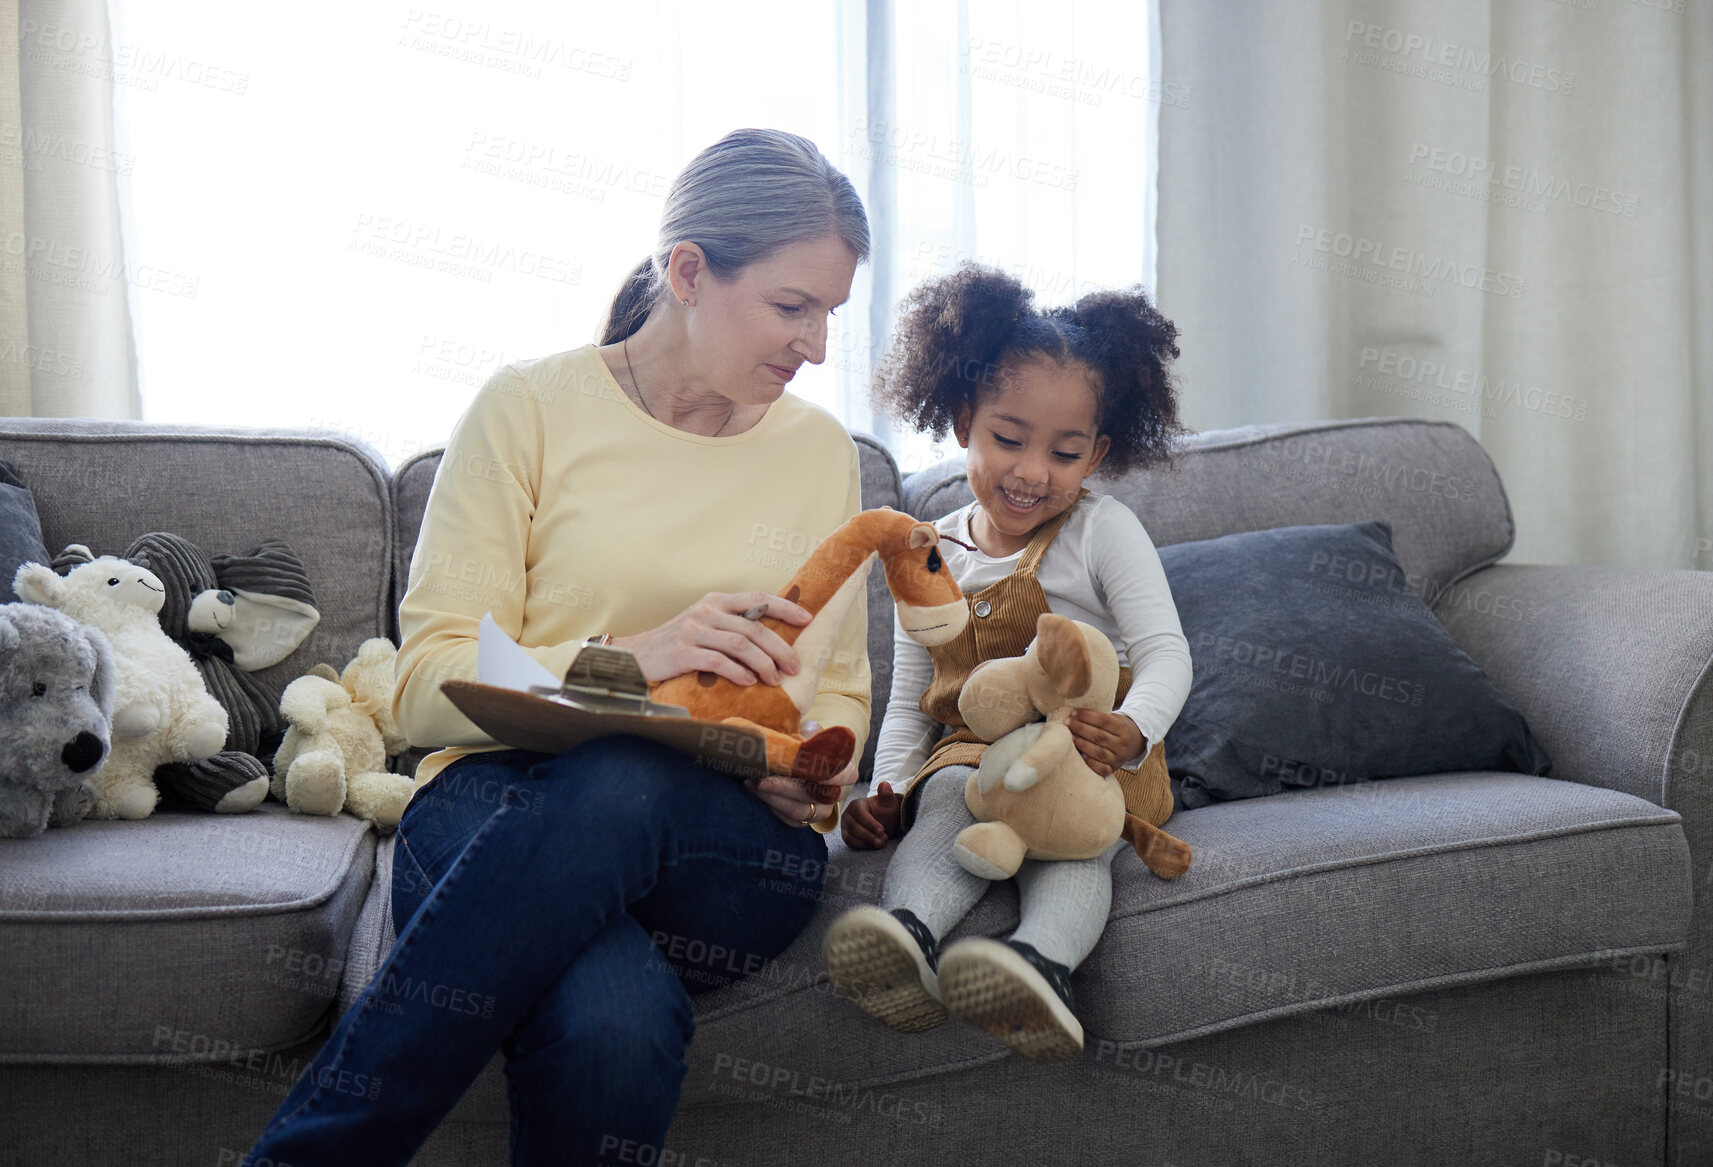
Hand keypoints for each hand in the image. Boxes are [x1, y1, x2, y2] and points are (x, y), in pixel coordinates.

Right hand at [612, 591, 811, 686]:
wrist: (635, 655)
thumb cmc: (678, 644)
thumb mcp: (704, 625)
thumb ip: (732, 626)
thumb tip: (772, 642)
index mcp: (716, 601)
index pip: (757, 598)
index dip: (785, 607)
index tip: (807, 619)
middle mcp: (706, 610)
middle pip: (754, 627)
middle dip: (780, 648)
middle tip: (795, 667)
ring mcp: (693, 630)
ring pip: (740, 644)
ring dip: (763, 664)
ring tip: (775, 680)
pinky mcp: (682, 652)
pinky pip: (717, 661)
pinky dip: (737, 672)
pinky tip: (748, 683)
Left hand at [743, 720, 857, 827]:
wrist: (794, 764)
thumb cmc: (803, 746)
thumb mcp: (808, 734)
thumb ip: (810, 732)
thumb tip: (809, 729)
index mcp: (844, 772)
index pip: (844, 775)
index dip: (824, 770)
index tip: (798, 763)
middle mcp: (834, 794)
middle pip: (812, 793)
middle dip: (784, 786)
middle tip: (762, 776)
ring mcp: (820, 811)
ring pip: (797, 810)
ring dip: (772, 797)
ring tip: (752, 782)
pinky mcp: (803, 821)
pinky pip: (787, 819)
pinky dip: (769, 805)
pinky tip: (754, 789)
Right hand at [841, 781, 901, 848]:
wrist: (883, 822)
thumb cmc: (885, 811)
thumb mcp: (889, 803)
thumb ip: (887, 794)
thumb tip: (885, 784)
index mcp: (856, 804)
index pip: (859, 813)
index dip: (870, 822)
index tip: (882, 830)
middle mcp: (848, 815)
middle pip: (854, 826)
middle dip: (869, 835)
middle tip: (883, 840)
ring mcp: (845, 826)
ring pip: (851, 836)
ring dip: (866, 842)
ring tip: (881, 843)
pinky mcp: (847, 836)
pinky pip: (851, 843)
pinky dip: (862, 846)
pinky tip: (873, 846)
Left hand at [1068, 710, 1144, 776]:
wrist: (1133, 743)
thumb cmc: (1115, 728)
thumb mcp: (1114, 719)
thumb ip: (1098, 717)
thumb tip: (1074, 714)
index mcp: (1123, 728)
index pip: (1104, 720)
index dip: (1087, 716)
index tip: (1073, 713)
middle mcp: (1123, 744)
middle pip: (1099, 736)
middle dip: (1081, 729)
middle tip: (1067, 723)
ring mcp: (1119, 758)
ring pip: (1099, 752)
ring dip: (1082, 744)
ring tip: (1069, 737)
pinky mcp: (1113, 769)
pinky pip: (1101, 769)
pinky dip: (1090, 762)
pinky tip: (1080, 755)